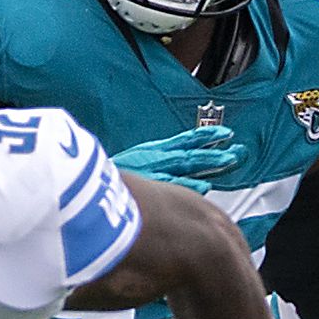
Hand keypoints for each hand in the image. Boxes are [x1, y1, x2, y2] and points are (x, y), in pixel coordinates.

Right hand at [111, 125, 244, 187]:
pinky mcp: (144, 182)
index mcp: (152, 151)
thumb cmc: (104, 178)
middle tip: (239, 151)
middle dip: (216, 151)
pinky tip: (204, 184)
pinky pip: (170, 183)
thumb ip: (148, 165)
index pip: (184, 140)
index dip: (206, 136)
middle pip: (192, 152)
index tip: (226, 133)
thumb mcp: (128, 165)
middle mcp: (155, 157)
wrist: (79, 179)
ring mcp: (151, 169)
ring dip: (209, 162)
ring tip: (230, 159)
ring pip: (186, 164)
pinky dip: (187, 184)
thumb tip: (165, 174)